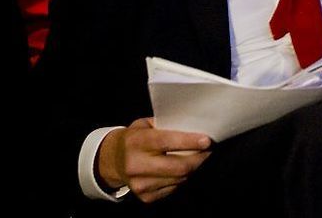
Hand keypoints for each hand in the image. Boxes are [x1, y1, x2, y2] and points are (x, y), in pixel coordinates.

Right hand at [97, 118, 211, 202]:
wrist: (112, 161)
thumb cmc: (135, 139)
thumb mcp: (145, 125)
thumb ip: (166, 125)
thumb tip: (194, 126)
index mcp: (136, 142)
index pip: (167, 142)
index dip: (189, 142)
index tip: (207, 140)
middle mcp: (136, 165)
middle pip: (178, 166)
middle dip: (199, 158)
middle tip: (209, 149)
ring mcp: (140, 184)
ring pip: (180, 178)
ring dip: (193, 168)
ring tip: (197, 157)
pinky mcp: (145, 196)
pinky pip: (174, 188)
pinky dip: (183, 178)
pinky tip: (181, 169)